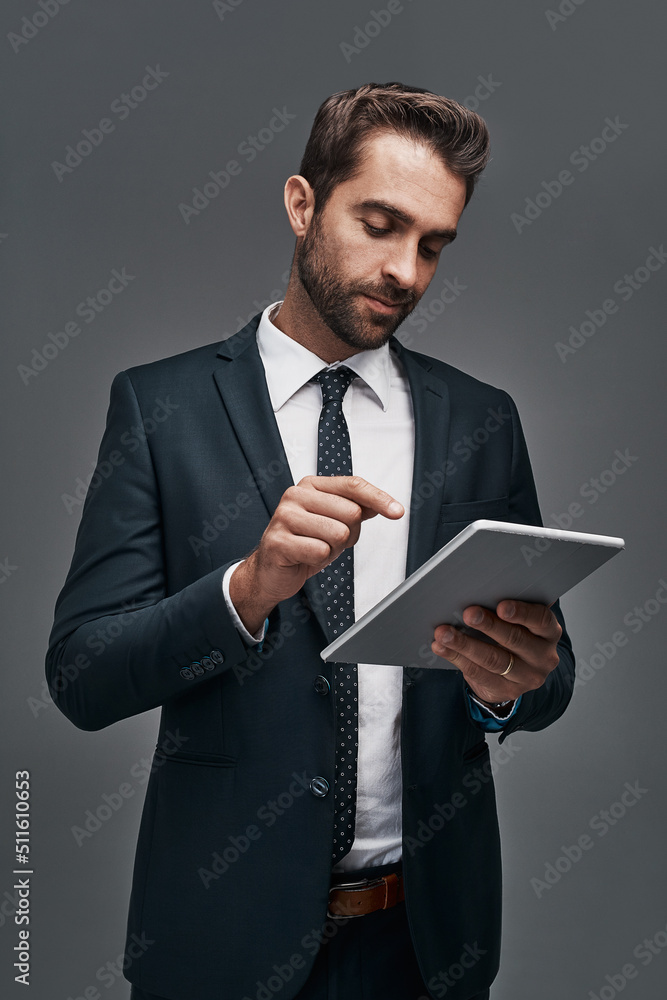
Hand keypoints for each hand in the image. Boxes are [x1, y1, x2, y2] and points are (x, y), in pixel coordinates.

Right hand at [230, 475, 403, 633]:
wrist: (271, 570)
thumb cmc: (303, 543)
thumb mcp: (333, 522)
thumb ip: (355, 509)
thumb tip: (383, 505)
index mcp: (311, 485)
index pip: (353, 485)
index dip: (379, 499)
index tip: (398, 512)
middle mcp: (295, 495)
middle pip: (350, 512)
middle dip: (348, 534)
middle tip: (328, 541)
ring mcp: (284, 517)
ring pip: (338, 533)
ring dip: (333, 549)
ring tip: (314, 548)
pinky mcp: (278, 541)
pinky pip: (320, 551)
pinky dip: (319, 560)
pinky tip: (304, 557)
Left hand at [431, 600, 561, 704]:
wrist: (514, 673)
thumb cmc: (513, 633)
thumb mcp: (518, 621)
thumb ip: (506, 608)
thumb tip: (476, 589)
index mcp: (549, 632)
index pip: (541, 620)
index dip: (522, 612)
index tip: (501, 606)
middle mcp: (544, 656)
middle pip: (515, 640)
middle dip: (489, 625)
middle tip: (467, 613)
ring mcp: (527, 677)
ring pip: (494, 660)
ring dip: (465, 644)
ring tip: (444, 632)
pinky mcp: (507, 691)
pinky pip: (479, 674)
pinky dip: (457, 658)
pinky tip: (441, 647)